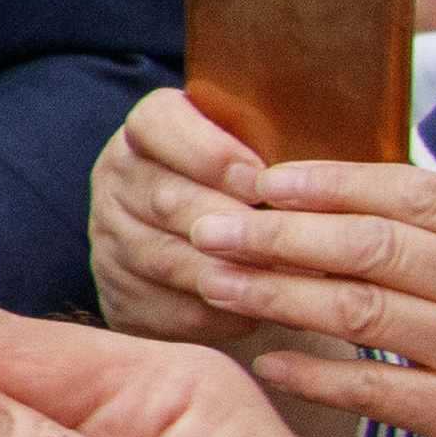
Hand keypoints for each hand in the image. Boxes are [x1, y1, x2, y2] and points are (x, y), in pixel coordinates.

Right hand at [87, 88, 271, 348]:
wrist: (196, 240)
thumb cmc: (242, 187)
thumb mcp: (252, 148)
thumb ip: (273, 146)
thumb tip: (324, 163)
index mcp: (148, 130)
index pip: (157, 124)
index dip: (209, 153)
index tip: (261, 179)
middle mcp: (119, 178)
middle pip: (166, 198)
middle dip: (231, 222)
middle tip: (290, 239)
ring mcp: (111, 238)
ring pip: (164, 257)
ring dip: (229, 272)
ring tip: (288, 278)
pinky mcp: (119, 293)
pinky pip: (165, 306)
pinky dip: (215, 313)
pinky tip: (259, 311)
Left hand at [234, 121, 435, 436]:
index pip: (412, 195)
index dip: (335, 183)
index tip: (266, 181)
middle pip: (373, 247)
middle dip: (282, 236)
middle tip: (210, 229)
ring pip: (365, 313)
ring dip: (282, 295)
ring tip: (216, 282)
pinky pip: (381, 392)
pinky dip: (321, 375)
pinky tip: (269, 361)